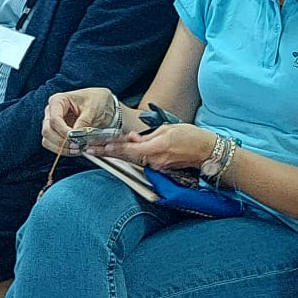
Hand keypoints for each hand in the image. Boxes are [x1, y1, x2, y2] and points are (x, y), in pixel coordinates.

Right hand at [40, 88, 123, 154]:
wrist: (102, 104)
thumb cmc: (96, 100)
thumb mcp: (93, 108)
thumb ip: (84, 121)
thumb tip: (75, 135)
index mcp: (58, 101)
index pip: (54, 120)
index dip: (63, 131)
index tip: (75, 138)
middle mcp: (52, 112)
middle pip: (47, 131)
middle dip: (61, 141)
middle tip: (77, 146)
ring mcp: (53, 124)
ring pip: (47, 140)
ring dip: (61, 148)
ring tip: (77, 149)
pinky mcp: (57, 134)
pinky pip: (54, 146)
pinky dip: (63, 150)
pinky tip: (76, 150)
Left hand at [97, 121, 216, 171]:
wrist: (206, 151)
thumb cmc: (190, 136)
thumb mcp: (168, 129)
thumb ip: (147, 136)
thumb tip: (132, 138)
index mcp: (156, 148)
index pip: (129, 149)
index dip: (113, 148)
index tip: (99, 147)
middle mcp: (154, 160)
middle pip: (127, 155)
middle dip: (109, 151)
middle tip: (91, 150)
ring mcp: (157, 166)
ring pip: (134, 157)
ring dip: (122, 151)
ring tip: (105, 146)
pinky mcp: (160, 168)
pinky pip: (143, 160)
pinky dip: (135, 154)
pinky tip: (130, 148)